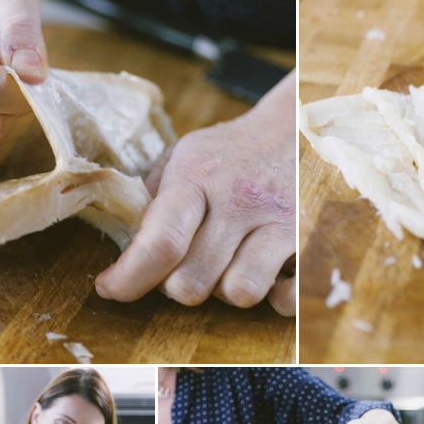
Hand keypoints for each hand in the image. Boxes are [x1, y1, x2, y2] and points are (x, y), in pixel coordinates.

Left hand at [94, 71, 295, 315]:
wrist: (301, 125)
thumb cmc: (232, 153)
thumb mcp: (184, 158)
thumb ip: (152, 202)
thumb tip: (124, 253)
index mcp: (200, 176)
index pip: (161, 243)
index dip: (129, 278)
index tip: (110, 288)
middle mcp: (243, 200)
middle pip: (193, 282)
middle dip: (177, 286)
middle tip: (184, 267)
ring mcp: (284, 222)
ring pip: (241, 293)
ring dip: (226, 291)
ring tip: (229, 267)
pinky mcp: (313, 241)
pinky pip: (288, 298)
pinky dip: (274, 297)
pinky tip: (269, 275)